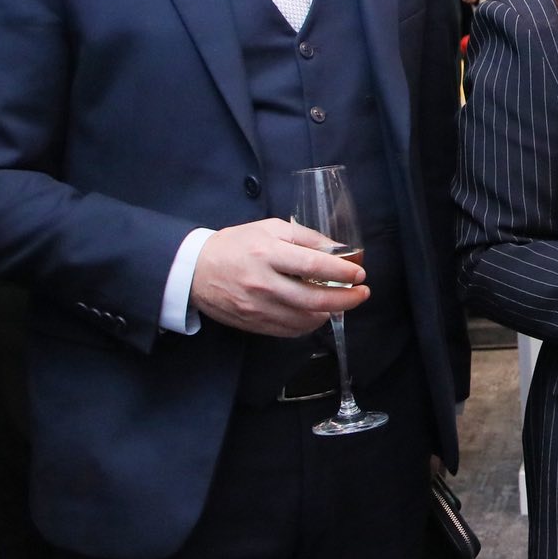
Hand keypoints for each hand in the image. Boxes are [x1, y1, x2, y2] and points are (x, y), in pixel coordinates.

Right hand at [191, 218, 368, 336]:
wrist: (195, 270)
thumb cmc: (236, 244)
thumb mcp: (270, 227)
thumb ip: (306, 237)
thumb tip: (338, 250)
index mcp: (267, 253)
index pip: (312, 265)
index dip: (341, 272)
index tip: (360, 273)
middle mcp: (263, 283)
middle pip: (313, 300)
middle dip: (346, 299)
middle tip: (362, 293)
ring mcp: (257, 308)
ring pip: (305, 320)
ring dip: (330, 313)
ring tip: (342, 302)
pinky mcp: (253, 324)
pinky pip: (290, 331)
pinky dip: (309, 324)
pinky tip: (317, 313)